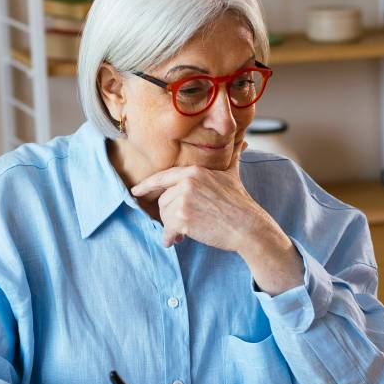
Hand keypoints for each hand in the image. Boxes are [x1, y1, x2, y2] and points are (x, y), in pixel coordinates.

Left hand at [131, 140, 268, 249]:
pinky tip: (176, 241)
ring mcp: (183, 200)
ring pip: (164, 216)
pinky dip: (170, 238)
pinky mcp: (183, 218)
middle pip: (163, 201)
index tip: (136, 191)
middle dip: (171, 214)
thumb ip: (231, 159)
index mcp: (193, 171)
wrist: (247, 225)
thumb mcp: (232, 175)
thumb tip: (242, 142)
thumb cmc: (240, 202)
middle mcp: (186, 182)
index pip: (162, 177)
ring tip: (186, 232)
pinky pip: (167, 230)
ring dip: (172, 227)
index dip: (147, 186)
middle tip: (185, 223)